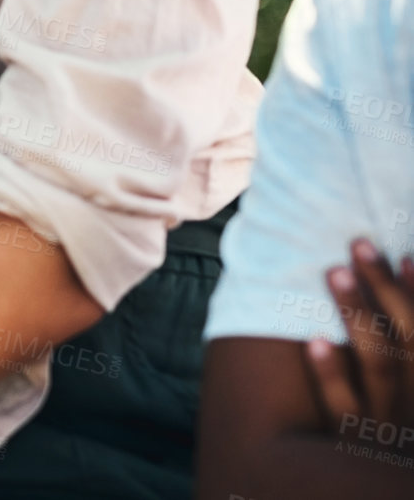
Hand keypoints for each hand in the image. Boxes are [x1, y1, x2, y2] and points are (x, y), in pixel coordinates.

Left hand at [305, 238, 413, 445]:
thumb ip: (409, 347)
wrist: (390, 485)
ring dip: (359, 316)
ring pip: (379, 367)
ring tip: (334, 271)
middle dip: (386, 290)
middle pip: (409, 341)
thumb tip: (405, 269)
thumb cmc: (399, 425)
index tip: (407, 254)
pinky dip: (331, 376)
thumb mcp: (410, 385)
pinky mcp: (357, 445)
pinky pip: (344, 411)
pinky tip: (314, 339)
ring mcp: (394, 428)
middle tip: (359, 243)